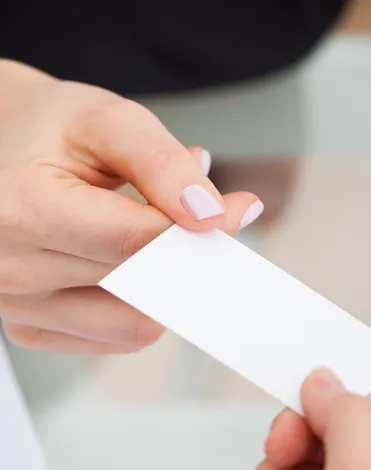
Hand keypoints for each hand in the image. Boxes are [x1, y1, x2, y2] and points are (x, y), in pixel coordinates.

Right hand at [0, 60, 261, 353]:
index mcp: (23, 211)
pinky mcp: (31, 328)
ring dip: (166, 286)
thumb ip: (161, 164)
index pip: (137, 243)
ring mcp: (19, 307)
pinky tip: (130, 265)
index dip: (198, 231)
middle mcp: (12, 270)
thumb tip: (211, 216)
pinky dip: (140, 307)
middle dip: (187, 254)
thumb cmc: (44, 129)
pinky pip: (114, 336)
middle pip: (142, 288)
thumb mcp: (102, 120)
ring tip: (154, 236)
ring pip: (134, 326)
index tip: (236, 211)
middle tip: (203, 221)